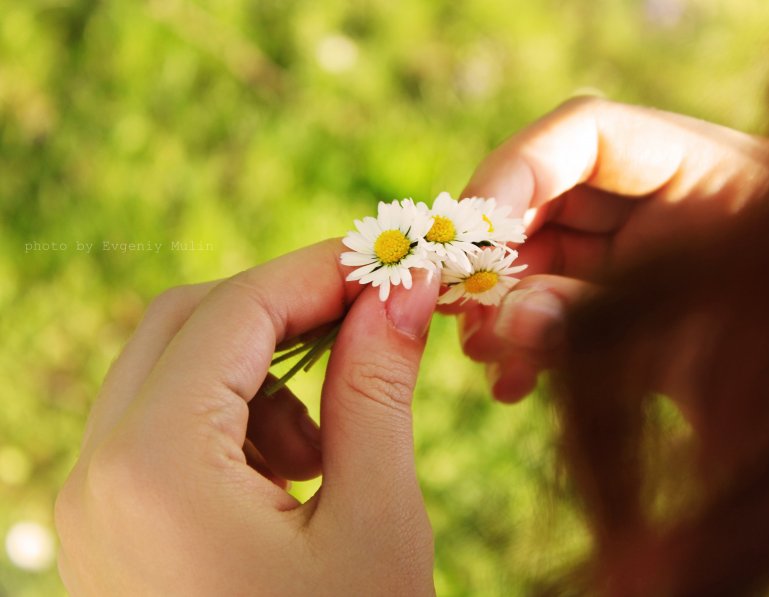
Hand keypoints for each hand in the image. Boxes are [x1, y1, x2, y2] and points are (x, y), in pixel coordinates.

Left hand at [55, 239, 438, 595]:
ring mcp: (92, 504)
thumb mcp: (376, 520)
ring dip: (259, 369)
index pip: (236, 309)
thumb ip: (378, 388)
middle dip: (284, 310)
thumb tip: (401, 289)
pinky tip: (289, 477)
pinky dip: (233, 418)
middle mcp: (97, 473)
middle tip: (368, 324)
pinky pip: (162, 426)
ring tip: (325, 445)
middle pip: (186, 322)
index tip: (388, 260)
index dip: (319, 270)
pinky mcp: (109, 527)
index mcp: (155, 466)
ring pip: (171, 369)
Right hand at [457, 96, 768, 401]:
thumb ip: (590, 325)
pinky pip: (548, 297)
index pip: (588, 130)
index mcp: (707, 171)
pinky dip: (519, 336)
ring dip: (498, 302)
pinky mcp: (615, 294)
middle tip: (461, 308)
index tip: (468, 236)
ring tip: (483, 353)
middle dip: (495, 252)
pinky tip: (511, 383)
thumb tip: (495, 321)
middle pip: (547, 191)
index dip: (514, 173)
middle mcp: (663, 196)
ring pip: (535, 249)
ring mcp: (636, 245)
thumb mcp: (686, 342)